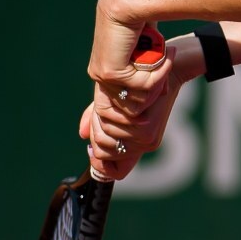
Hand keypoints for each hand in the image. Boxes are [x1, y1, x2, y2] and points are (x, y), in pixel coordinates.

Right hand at [82, 31, 202, 180]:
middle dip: (96, 132)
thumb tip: (83, 135)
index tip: (91, 150)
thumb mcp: (112, 103)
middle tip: (102, 112)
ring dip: (101, 121)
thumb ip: (98, 121)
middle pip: (102, 153)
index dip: (101, 166)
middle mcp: (143, 146)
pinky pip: (112, 132)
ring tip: (112, 103)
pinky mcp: (146, 131)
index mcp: (137, 143)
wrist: (158, 66)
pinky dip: (108, 116)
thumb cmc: (133, 83)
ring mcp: (146, 140)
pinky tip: (116, 102)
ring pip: (105, 142)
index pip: (116, 173)